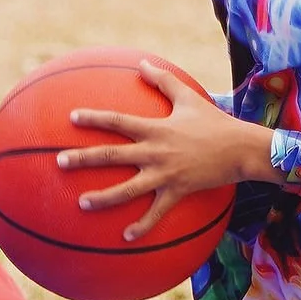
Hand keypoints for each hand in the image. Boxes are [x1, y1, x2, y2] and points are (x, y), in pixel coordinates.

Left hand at [56, 61, 273, 241]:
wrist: (241, 149)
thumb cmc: (214, 122)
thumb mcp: (188, 97)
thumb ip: (163, 80)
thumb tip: (143, 62)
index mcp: (155, 128)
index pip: (118, 121)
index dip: (94, 118)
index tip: (71, 118)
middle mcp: (155, 152)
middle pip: (112, 156)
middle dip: (84, 159)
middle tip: (59, 162)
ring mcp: (165, 175)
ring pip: (128, 189)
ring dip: (103, 197)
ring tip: (81, 203)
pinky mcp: (177, 192)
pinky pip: (156, 213)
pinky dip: (142, 226)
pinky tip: (125, 237)